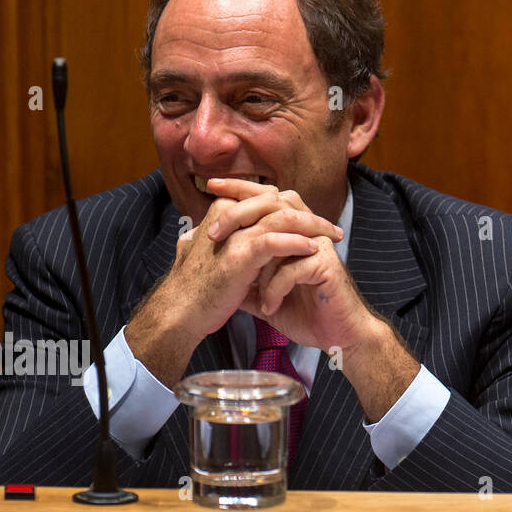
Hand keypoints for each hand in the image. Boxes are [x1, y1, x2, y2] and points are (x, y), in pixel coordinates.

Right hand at [126, 178, 341, 384]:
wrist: (179, 313)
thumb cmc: (196, 287)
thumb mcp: (206, 251)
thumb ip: (219, 235)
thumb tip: (225, 228)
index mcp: (221, 212)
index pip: (265, 198)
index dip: (293, 207)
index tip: (314, 220)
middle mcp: (226, 216)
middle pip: (277, 202)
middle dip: (309, 213)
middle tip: (331, 227)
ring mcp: (233, 235)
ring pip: (282, 217)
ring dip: (312, 225)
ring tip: (331, 237)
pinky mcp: (239, 255)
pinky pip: (275, 241)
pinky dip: (297, 243)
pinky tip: (313, 249)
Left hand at [203, 178, 374, 353]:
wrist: (334, 335)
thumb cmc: (303, 312)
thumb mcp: (264, 293)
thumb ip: (244, 278)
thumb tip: (214, 268)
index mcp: (292, 231)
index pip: (266, 198)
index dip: (241, 188)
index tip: (211, 186)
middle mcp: (307, 231)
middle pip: (274, 202)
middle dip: (239, 212)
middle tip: (213, 232)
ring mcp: (318, 245)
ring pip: (283, 230)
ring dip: (257, 255)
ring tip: (238, 277)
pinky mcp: (326, 264)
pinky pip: (292, 268)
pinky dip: (274, 289)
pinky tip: (269, 307)